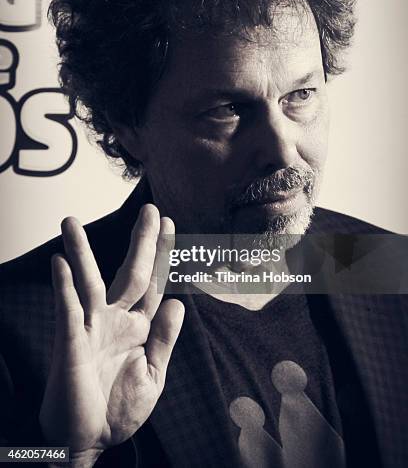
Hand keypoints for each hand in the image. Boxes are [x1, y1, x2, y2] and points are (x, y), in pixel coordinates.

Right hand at [39, 204, 183, 462]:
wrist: (90, 442)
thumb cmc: (119, 408)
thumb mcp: (153, 374)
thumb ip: (165, 338)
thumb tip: (176, 301)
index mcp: (138, 326)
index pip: (153, 282)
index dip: (161, 253)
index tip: (168, 223)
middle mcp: (115, 320)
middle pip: (130, 272)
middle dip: (140, 241)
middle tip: (149, 209)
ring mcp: (91, 329)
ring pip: (88, 282)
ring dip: (81, 252)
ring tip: (71, 222)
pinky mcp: (71, 344)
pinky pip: (68, 311)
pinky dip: (64, 287)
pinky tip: (61, 264)